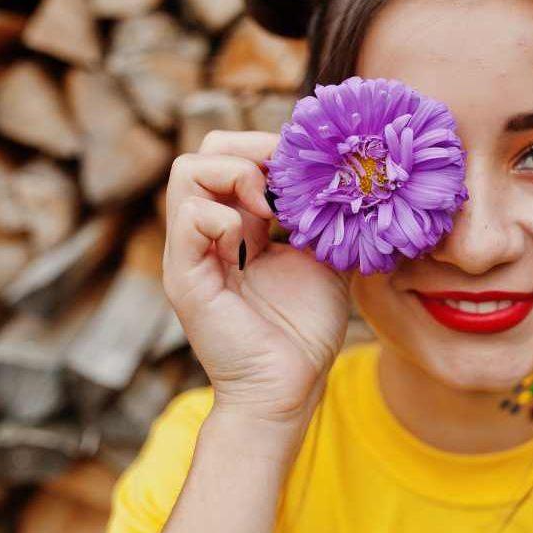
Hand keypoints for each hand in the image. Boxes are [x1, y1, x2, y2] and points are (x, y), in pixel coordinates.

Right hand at [163, 130, 352, 425]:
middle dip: (249, 148)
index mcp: (237, 225)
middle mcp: (208, 232)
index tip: (308, 165)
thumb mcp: (324, 257)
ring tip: (268, 206)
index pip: (231, 155)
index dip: (268, 148)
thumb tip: (347, 178)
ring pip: (187, 171)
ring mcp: (191, 252)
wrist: (290, 385)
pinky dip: (224, 216)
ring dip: (236, 174)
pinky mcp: (185, 277)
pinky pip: (190, 216)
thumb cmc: (305, 329)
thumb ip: (326, 217)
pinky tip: (250, 241)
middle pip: (202, 152)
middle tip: (286, 178)